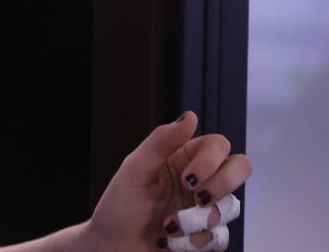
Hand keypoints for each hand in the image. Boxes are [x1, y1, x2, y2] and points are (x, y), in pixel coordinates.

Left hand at [86, 112, 251, 249]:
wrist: (114, 246)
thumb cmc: (120, 205)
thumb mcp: (135, 168)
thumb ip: (162, 141)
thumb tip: (189, 116)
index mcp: (182, 158)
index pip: (219, 145)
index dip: (212, 160)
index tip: (187, 178)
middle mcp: (200, 180)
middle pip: (240, 168)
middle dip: (222, 185)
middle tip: (197, 198)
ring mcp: (206, 208)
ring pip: (231, 208)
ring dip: (196, 221)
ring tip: (168, 226)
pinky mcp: (207, 235)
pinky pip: (221, 238)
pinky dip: (194, 242)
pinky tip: (172, 241)